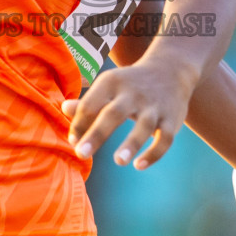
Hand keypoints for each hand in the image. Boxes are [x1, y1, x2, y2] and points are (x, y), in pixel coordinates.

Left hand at [61, 57, 197, 168]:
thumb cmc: (130, 83)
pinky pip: (165, 138)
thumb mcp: (109, 85)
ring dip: (131, 144)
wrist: (171, 69)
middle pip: (114, 113)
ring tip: (118, 162)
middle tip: (81, 154)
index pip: (91, 103)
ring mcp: (154, 107)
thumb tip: (64, 109)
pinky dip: (154, 153)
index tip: (72, 141)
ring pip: (144, 126)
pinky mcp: (172, 119)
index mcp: (113, 82)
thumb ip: (87, 101)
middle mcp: (134, 93)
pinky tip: (139, 165)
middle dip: (97, 134)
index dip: (80, 123)